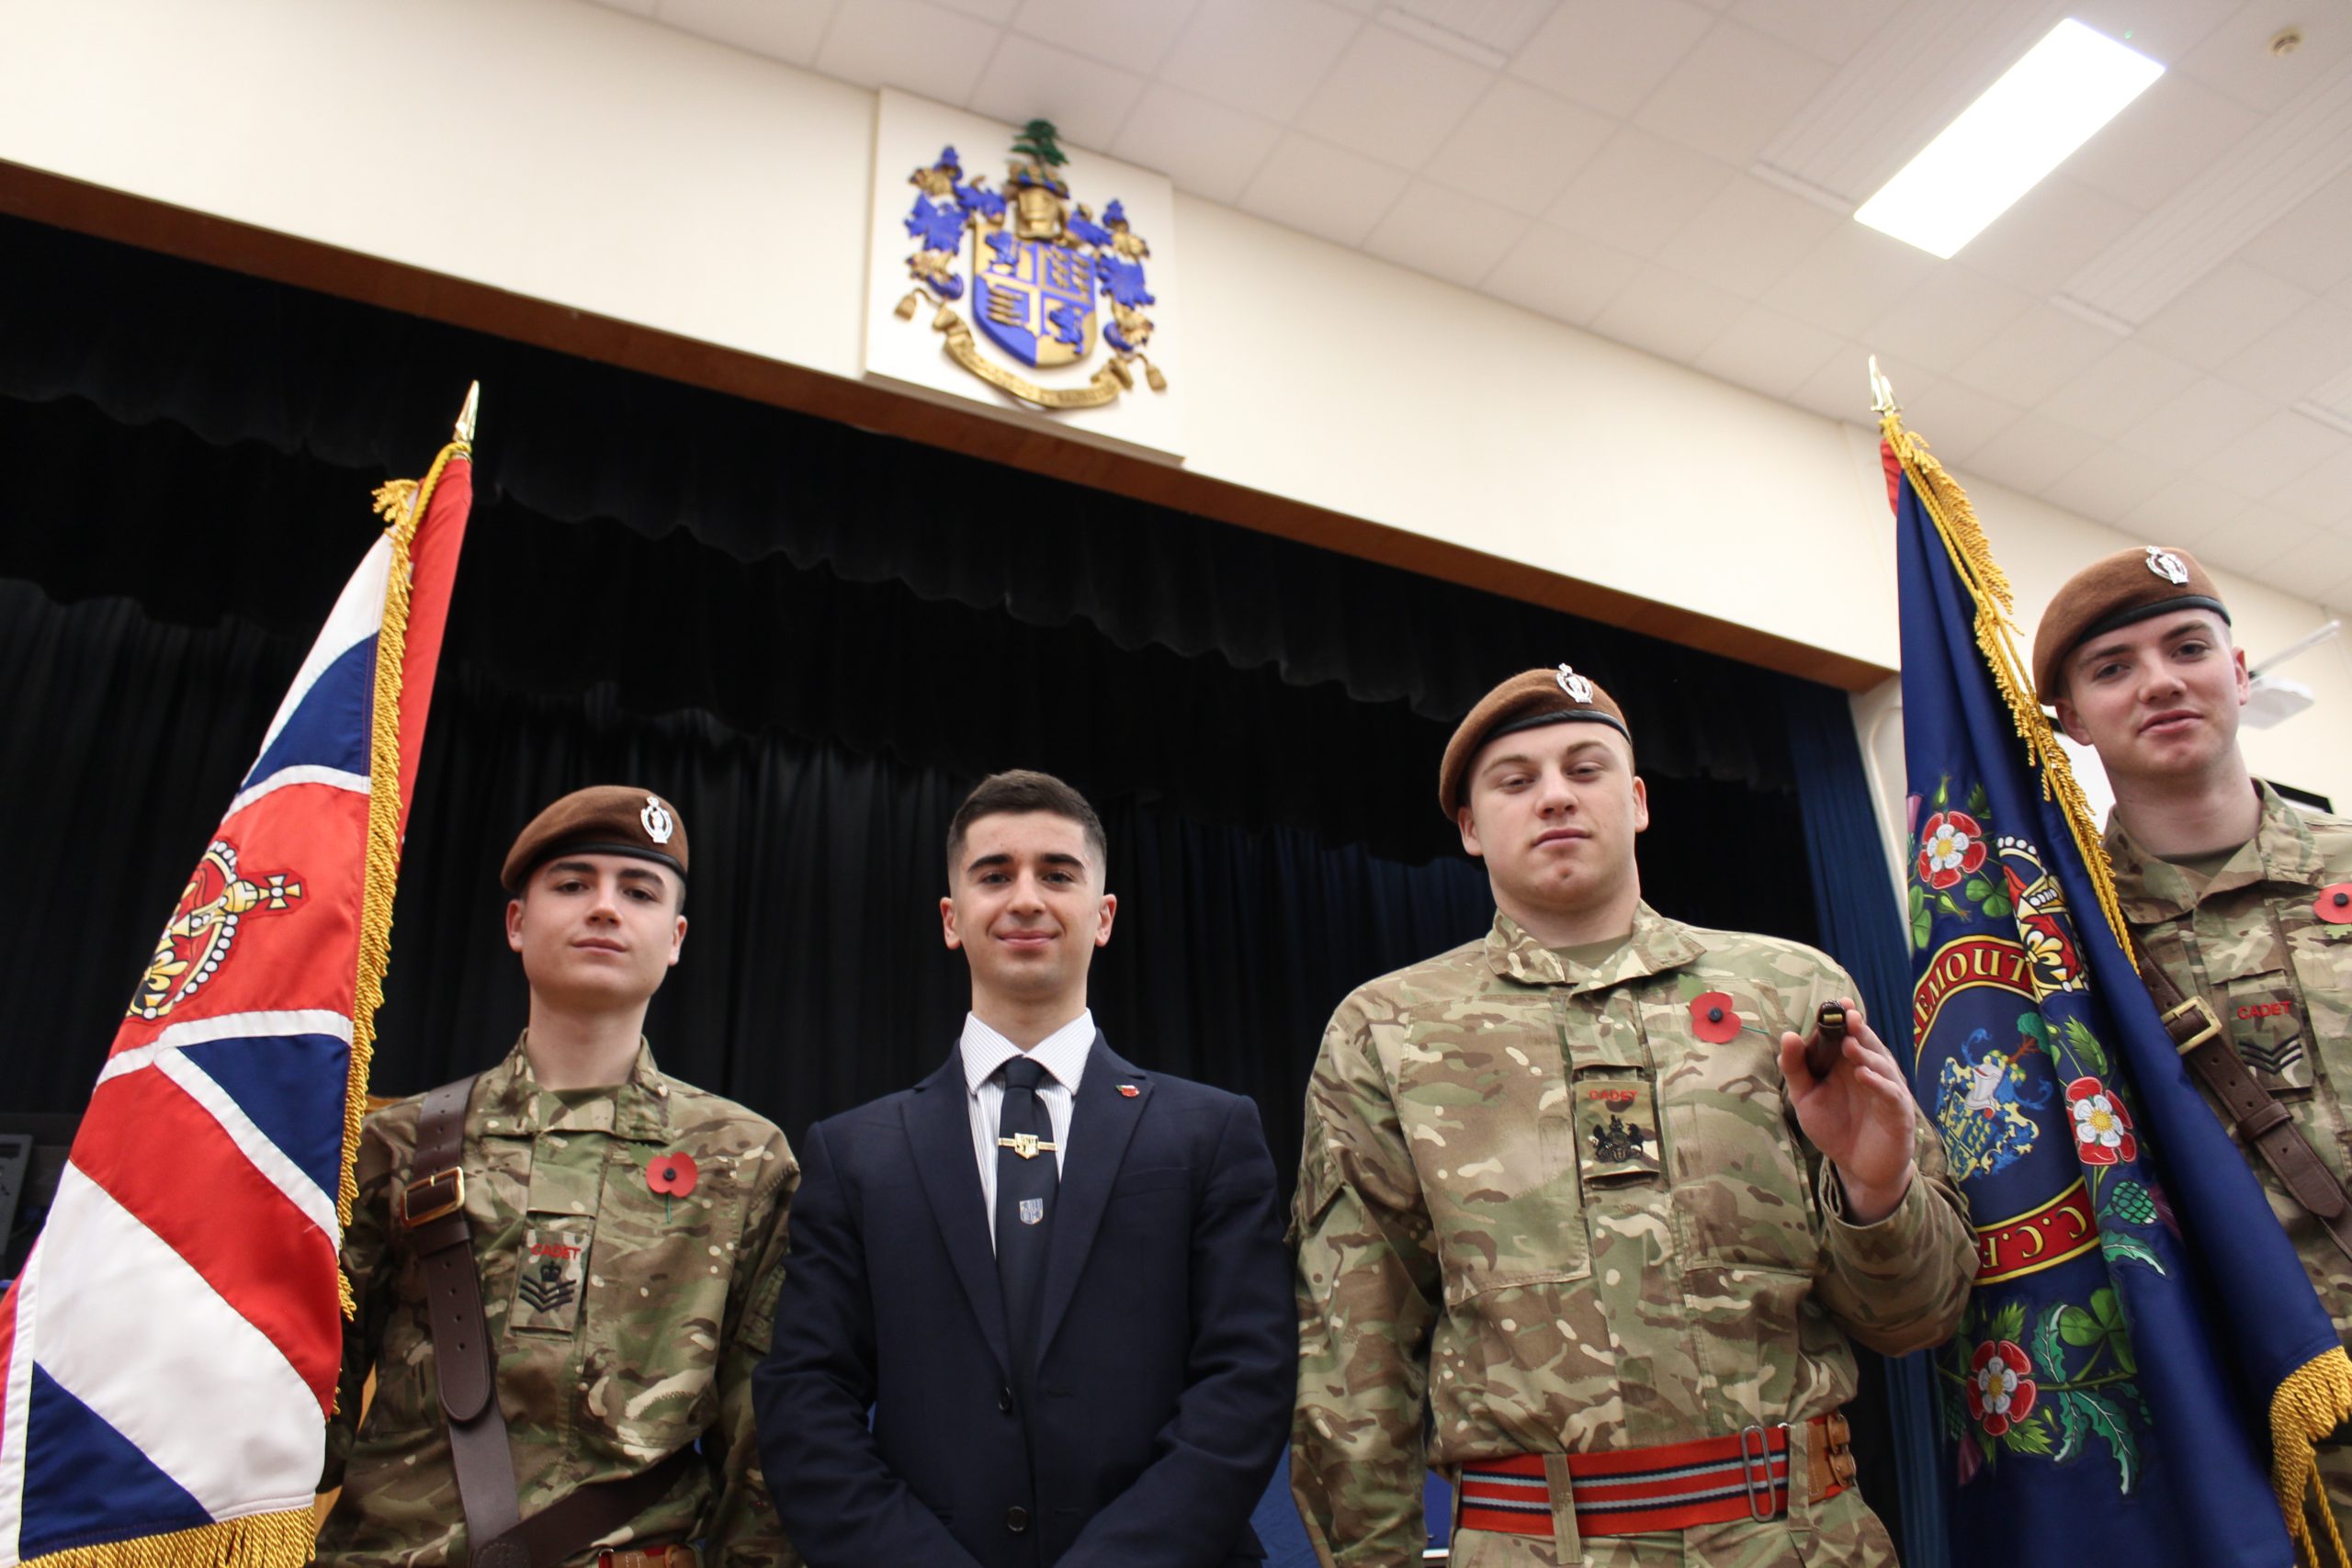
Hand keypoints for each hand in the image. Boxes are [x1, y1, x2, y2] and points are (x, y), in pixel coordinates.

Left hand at [1777, 997, 1915, 1225]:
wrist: (1859, 1167)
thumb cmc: (1835, 1126)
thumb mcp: (1807, 1097)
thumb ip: (1796, 1068)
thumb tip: (1787, 1035)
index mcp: (1848, 1063)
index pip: (1847, 1034)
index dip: (1843, 1018)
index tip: (1837, 1002)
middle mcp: (1870, 1070)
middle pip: (1866, 1043)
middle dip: (1858, 1029)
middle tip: (1847, 1014)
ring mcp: (1887, 1090)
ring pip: (1881, 1064)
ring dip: (1866, 1053)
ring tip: (1850, 1044)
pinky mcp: (1898, 1112)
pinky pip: (1890, 1094)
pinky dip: (1878, 1083)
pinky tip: (1864, 1075)